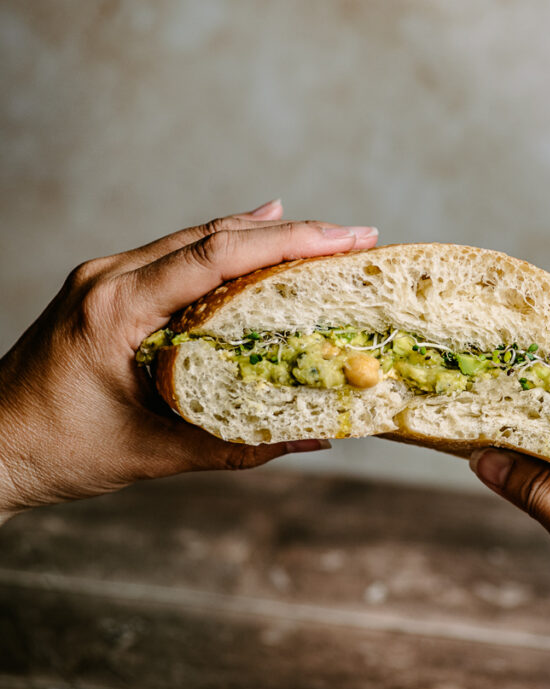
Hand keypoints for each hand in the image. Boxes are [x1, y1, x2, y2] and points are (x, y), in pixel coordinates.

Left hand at [0, 200, 378, 516]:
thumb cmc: (56, 453)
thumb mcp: (153, 455)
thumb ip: (236, 445)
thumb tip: (313, 437)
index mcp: (116, 309)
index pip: (216, 257)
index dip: (290, 244)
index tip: (346, 240)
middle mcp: (108, 278)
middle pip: (213, 236)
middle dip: (291, 234)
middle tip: (353, 238)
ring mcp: (103, 277)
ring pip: (195, 240)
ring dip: (260, 237)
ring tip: (322, 237)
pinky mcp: (104, 288)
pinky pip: (174, 256)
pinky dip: (223, 250)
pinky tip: (256, 237)